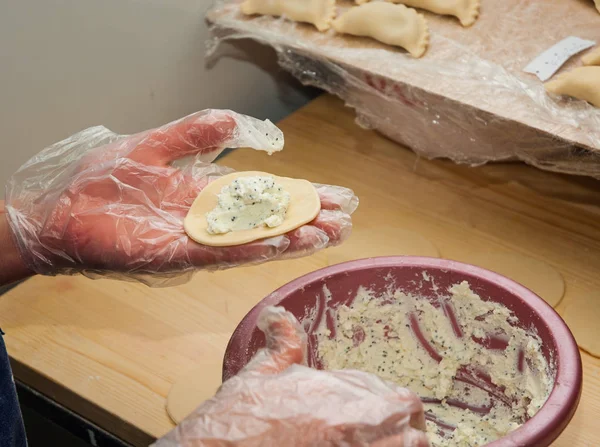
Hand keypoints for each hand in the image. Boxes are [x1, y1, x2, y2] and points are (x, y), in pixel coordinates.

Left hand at [4, 110, 356, 285]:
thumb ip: (195, 133)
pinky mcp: (178, 255)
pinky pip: (222, 252)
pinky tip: (283, 245)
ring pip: (253, 239)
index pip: (262, 195)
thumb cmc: (103, 180)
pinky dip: (253, 249)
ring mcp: (197, 239)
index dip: (297, 195)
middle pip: (267, 220)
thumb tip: (235, 122)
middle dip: (305, 219)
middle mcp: (209, 219)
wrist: (62, 211)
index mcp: (206, 193)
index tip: (332, 195)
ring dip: (290, 238)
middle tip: (345, 220)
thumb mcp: (155, 144)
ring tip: (327, 234)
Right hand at [153, 307, 429, 446]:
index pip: (401, 401)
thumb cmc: (237, 420)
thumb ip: (282, 344)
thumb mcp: (261, 375)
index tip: (380, 413)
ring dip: (397, 445)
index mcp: (341, 398)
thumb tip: (278, 316)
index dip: (393, 407)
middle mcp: (356, 429)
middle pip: (413, 434)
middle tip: (386, 436)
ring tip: (375, 443)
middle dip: (404, 432)